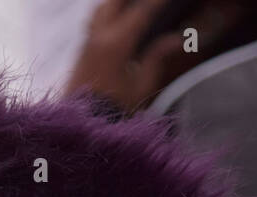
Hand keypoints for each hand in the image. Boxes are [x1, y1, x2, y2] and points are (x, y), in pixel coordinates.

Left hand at [64, 0, 217, 113]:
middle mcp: (98, 38)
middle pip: (113, 3)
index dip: (157, 1)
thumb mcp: (142, 85)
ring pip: (100, 11)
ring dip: (115, 3)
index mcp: (116, 43)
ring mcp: (86, 45)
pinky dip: (106, 15)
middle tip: (149, 1)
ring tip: (129, 4)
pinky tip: (116, 19)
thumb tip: (176, 39)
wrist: (83, 125)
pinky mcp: (80, 54)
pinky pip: (93, 24)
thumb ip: (157, 57)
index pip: (141, 11)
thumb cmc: (115, 108)